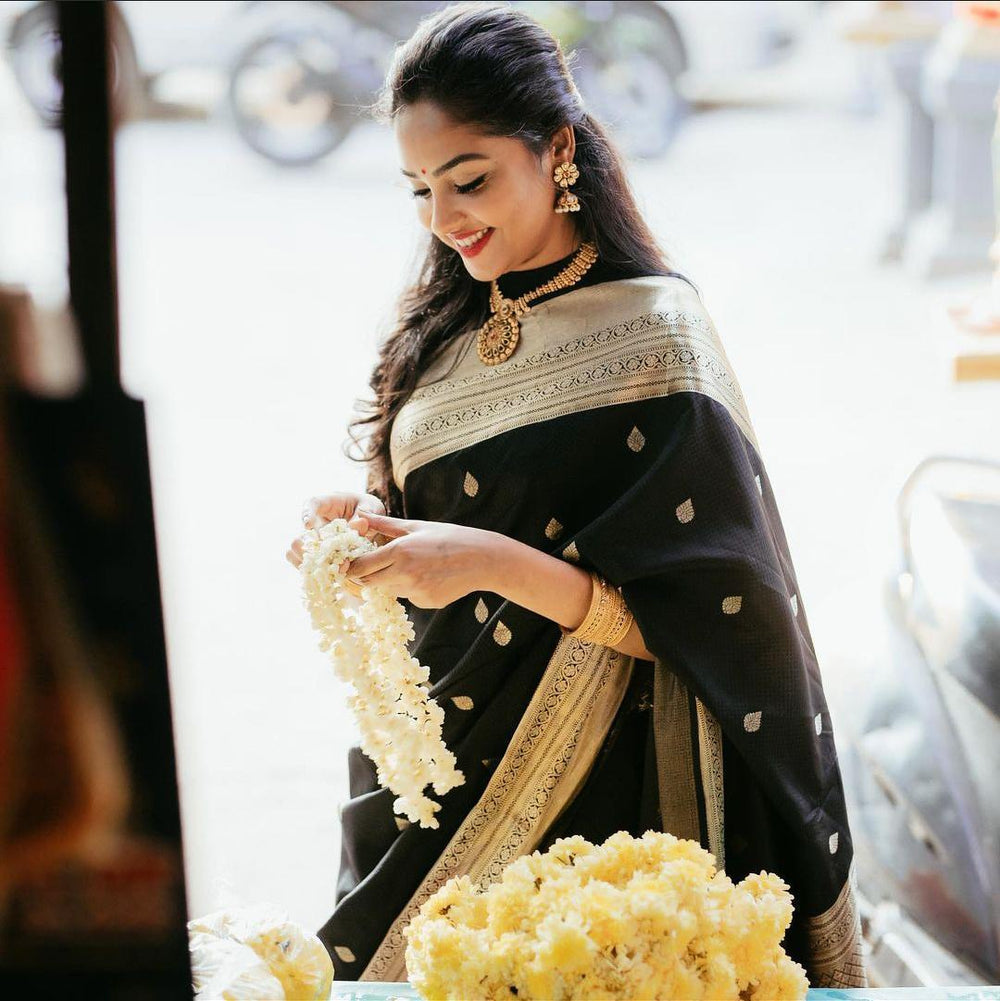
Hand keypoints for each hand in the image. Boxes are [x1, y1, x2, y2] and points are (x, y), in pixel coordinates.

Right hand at [286, 491, 385, 571]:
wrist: (370, 523)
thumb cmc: (367, 510)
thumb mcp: (370, 508)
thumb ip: (364, 514)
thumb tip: (358, 525)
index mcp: (326, 504)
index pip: (311, 504)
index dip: (306, 515)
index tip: (308, 525)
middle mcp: (314, 522)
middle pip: (300, 535)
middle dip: (309, 548)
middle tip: (325, 556)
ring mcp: (312, 540)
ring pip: (296, 551)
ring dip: (311, 562)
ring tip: (331, 568)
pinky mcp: (316, 554)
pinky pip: (305, 564)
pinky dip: (315, 571)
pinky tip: (331, 575)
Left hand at [341, 512, 500, 608]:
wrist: (482, 559)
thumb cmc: (450, 537)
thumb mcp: (417, 527)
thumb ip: (384, 525)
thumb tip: (361, 516)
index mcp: (399, 552)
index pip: (361, 566)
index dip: (351, 567)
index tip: (349, 563)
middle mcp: (404, 575)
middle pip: (369, 582)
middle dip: (369, 574)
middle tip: (378, 564)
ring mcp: (415, 592)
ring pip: (390, 589)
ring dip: (392, 580)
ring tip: (416, 565)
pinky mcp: (426, 603)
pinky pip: (408, 597)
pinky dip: (411, 588)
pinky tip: (430, 576)